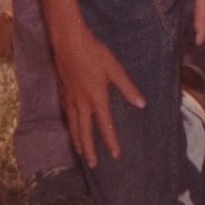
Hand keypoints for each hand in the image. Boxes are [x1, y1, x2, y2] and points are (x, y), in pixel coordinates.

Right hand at [50, 23, 143, 164]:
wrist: (67, 39)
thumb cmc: (93, 51)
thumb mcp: (114, 67)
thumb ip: (127, 87)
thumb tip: (141, 103)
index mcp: (96, 97)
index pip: (105, 125)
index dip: (111, 141)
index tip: (115, 155)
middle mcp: (81, 101)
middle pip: (84, 131)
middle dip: (89, 149)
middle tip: (92, 165)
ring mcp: (69, 96)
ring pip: (73, 124)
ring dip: (77, 140)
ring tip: (80, 152)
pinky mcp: (62, 90)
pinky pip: (66, 113)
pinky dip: (69, 124)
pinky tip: (71, 126)